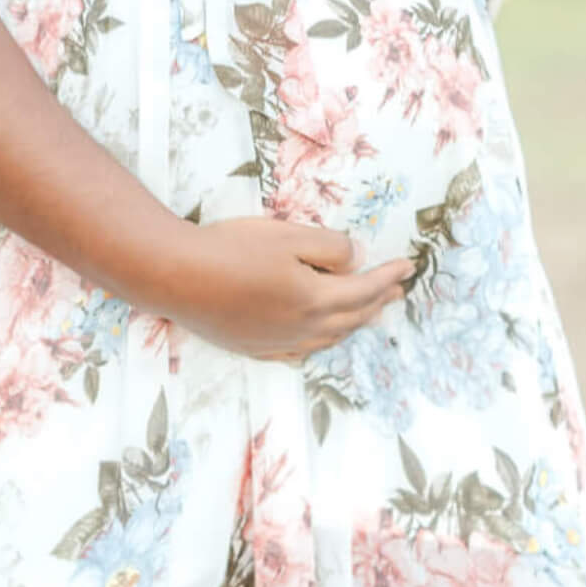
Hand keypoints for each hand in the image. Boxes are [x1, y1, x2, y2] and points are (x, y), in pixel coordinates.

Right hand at [148, 217, 412, 363]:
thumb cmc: (231, 249)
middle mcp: (303, 328)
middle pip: (352, 317)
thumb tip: (356, 260)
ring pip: (329, 337)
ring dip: (354, 323)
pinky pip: (301, 351)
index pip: (365, 288)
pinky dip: (321, 341)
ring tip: (368, 312)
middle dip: (378, 301)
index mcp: (316, 299)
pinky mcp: (255, 348)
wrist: (176, 277)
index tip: (409, 266)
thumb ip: (330, 248)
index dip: (389, 276)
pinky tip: (319, 338)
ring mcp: (278, 343)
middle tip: (397, 290)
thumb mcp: (288, 235)